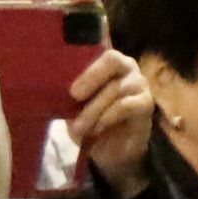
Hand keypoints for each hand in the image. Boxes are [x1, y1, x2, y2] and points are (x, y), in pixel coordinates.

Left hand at [71, 46, 157, 196]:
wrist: (111, 150)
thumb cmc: (91, 120)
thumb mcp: (74, 106)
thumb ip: (68, 93)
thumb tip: (51, 86)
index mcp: (106, 62)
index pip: (100, 48)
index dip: (85, 62)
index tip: (70, 86)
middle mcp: (126, 67)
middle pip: (112, 60)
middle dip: (91, 78)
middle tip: (73, 96)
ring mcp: (139, 83)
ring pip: (116, 88)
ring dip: (95, 109)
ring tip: (80, 127)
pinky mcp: (146, 103)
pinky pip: (127, 105)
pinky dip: (108, 117)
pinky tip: (97, 129)